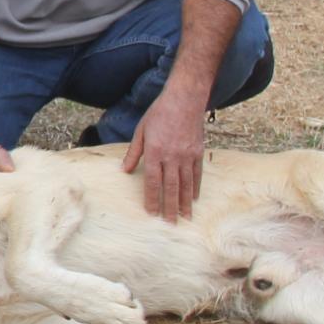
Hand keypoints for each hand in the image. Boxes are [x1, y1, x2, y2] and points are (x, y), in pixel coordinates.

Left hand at [122, 88, 207, 220]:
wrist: (185, 99)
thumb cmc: (159, 113)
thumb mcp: (140, 130)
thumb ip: (133, 152)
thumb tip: (125, 170)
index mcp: (154, 151)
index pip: (153, 181)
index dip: (152, 199)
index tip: (152, 213)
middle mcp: (172, 156)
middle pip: (171, 187)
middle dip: (170, 208)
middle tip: (171, 224)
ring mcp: (187, 155)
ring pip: (186, 184)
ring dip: (185, 202)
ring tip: (185, 217)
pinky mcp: (198, 152)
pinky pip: (197, 174)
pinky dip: (196, 188)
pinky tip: (194, 198)